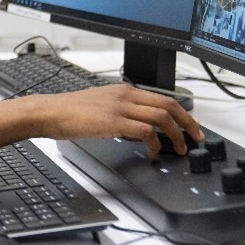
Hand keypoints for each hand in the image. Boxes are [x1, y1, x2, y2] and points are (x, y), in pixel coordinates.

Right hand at [0, 83, 203, 158]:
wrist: (48, 112)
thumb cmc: (68, 113)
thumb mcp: (100, 108)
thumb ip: (122, 115)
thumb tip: (140, 133)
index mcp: (123, 90)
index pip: (162, 97)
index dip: (182, 113)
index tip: (190, 126)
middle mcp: (125, 95)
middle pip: (169, 104)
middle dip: (188, 123)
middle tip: (196, 138)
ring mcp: (120, 107)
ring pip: (161, 116)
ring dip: (176, 135)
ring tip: (179, 149)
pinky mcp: (113, 122)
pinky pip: (145, 132)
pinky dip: (155, 144)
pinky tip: (153, 153)